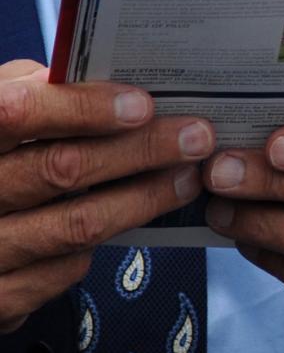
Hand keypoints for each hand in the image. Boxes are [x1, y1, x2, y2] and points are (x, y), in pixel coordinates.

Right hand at [0, 60, 207, 331]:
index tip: (143, 105)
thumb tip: (105, 83)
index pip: (17, 113)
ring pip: (76, 225)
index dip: (82, 108)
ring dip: (144, 200)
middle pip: (61, 170)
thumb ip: (34, 92)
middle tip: (197, 137)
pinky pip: (64, 270)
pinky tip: (134, 218)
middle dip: (140, 150)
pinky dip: (106, 242)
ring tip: (187, 178)